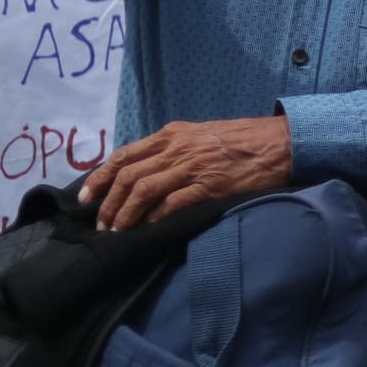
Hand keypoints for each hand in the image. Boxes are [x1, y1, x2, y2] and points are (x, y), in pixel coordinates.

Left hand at [81, 118, 292, 231]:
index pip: (123, 156)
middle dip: (108, 203)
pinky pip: (173, 204)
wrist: (280, 142)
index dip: (99, 178)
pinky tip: (148, 229)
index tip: (85, 198)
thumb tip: (144, 170)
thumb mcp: (200, 134)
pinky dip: (155, 218)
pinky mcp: (210, 187)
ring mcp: (193, 168)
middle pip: (128, 177)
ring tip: (118, 232)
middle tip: (101, 224)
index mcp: (171, 135)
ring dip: (125, 215)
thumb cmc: (242, 139)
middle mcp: (177, 149)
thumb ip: (173, 147)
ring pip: (143, 191)